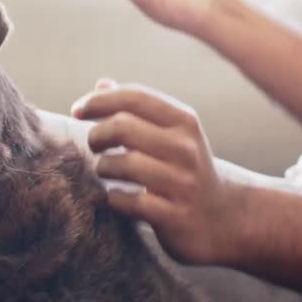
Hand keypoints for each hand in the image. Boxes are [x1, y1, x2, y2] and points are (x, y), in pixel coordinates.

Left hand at [72, 79, 239, 265]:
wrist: (223, 217)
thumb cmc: (183, 168)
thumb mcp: (170, 134)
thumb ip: (136, 109)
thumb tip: (102, 84)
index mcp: (184, 121)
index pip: (134, 97)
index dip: (98, 100)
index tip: (77, 111)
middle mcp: (186, 149)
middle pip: (123, 127)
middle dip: (97, 135)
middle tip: (94, 144)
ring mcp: (183, 183)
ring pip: (123, 164)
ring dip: (103, 167)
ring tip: (106, 170)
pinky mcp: (175, 216)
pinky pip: (129, 201)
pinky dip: (113, 198)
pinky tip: (116, 197)